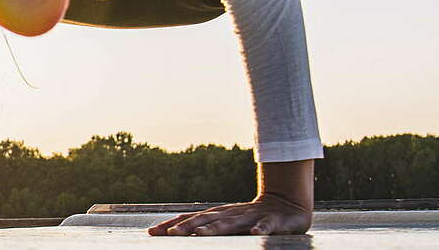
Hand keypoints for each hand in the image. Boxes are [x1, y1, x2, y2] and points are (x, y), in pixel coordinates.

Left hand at [147, 193, 312, 235]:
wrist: (286, 204)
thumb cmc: (250, 217)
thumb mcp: (225, 221)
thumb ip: (204, 226)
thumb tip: (174, 232)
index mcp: (218, 215)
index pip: (190, 219)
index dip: (171, 225)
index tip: (152, 232)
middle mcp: (230, 214)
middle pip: (205, 220)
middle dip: (187, 226)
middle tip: (171, 233)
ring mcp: (251, 217)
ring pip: (231, 222)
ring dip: (216, 227)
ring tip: (201, 234)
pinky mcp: (272, 221)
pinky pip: (267, 225)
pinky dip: (261, 229)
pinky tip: (256, 232)